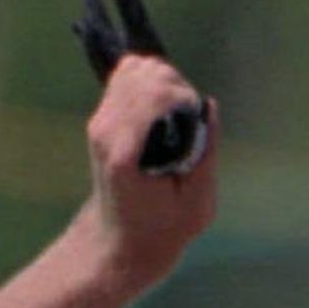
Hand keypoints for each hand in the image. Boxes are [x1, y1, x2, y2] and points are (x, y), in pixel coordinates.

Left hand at [82, 55, 218, 284]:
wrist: (122, 239)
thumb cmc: (166, 228)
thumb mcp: (198, 203)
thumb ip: (205, 153)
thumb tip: (209, 106)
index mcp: (126, 154)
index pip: (154, 94)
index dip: (185, 97)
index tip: (198, 121)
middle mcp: (106, 131)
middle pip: (147, 73)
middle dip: (178, 87)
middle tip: (190, 120)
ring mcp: (100, 121)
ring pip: (137, 67)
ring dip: (165, 82)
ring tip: (179, 114)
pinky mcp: (102, 116)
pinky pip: (127, 75)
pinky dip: (151, 82)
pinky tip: (164, 108)